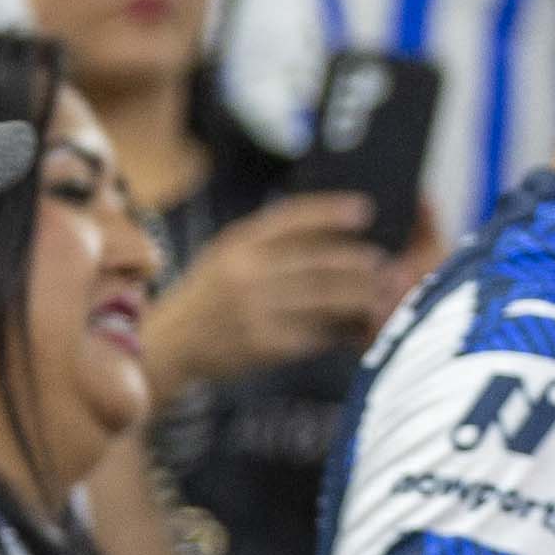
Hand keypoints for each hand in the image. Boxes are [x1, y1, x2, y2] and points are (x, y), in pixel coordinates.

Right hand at [141, 189, 409, 388]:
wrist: (169, 344)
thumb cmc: (208, 294)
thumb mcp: (225, 254)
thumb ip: (266, 240)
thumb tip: (327, 224)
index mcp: (237, 244)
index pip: (289, 218)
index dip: (330, 211)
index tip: (364, 209)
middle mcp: (244, 273)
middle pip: (316, 262)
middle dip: (357, 262)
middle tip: (386, 261)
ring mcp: (254, 310)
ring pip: (322, 300)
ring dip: (358, 296)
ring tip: (382, 293)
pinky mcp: (264, 345)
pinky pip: (314, 334)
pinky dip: (340, 330)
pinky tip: (358, 327)